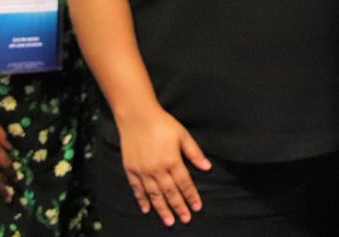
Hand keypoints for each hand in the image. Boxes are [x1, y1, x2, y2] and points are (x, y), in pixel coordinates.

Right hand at [116, 106, 211, 225]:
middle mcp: (157, 169)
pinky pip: (137, 189)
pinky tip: (147, 209)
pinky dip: (142, 200)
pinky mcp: (131, 169)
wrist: (137, 116)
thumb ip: (194, 153)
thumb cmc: (162, 124)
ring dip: (162, 209)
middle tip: (185, 220)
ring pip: (154, 194)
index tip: (197, 207)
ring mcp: (143, 170)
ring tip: (169, 221)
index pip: (184, 183)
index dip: (191, 196)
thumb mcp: (183, 135)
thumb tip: (207, 167)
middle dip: (179, 207)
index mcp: (172, 160)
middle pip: (170, 193)